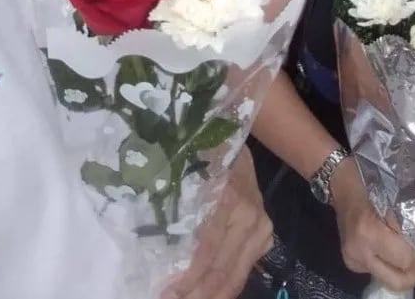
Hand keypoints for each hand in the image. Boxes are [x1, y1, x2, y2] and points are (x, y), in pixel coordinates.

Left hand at [163, 147, 272, 298]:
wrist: (229, 132)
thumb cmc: (199, 149)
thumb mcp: (183, 170)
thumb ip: (173, 205)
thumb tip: (149, 245)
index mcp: (227, 196)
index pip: (206, 250)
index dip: (185, 277)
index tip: (164, 292)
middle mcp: (248, 213)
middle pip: (221, 269)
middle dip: (195, 293)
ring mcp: (260, 225)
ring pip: (235, 275)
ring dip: (210, 295)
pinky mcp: (265, 233)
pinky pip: (244, 269)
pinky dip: (225, 288)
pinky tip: (208, 295)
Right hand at [331, 159, 414, 293]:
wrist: (339, 185)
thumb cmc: (368, 184)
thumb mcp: (391, 202)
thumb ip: (406, 227)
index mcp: (369, 232)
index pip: (404, 260)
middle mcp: (358, 252)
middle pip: (396, 282)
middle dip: (412, 273)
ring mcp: (352, 260)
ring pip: (388, 280)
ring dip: (399, 269)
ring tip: (401, 251)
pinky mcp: (350, 263)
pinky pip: (378, 272)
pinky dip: (387, 265)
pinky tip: (385, 249)